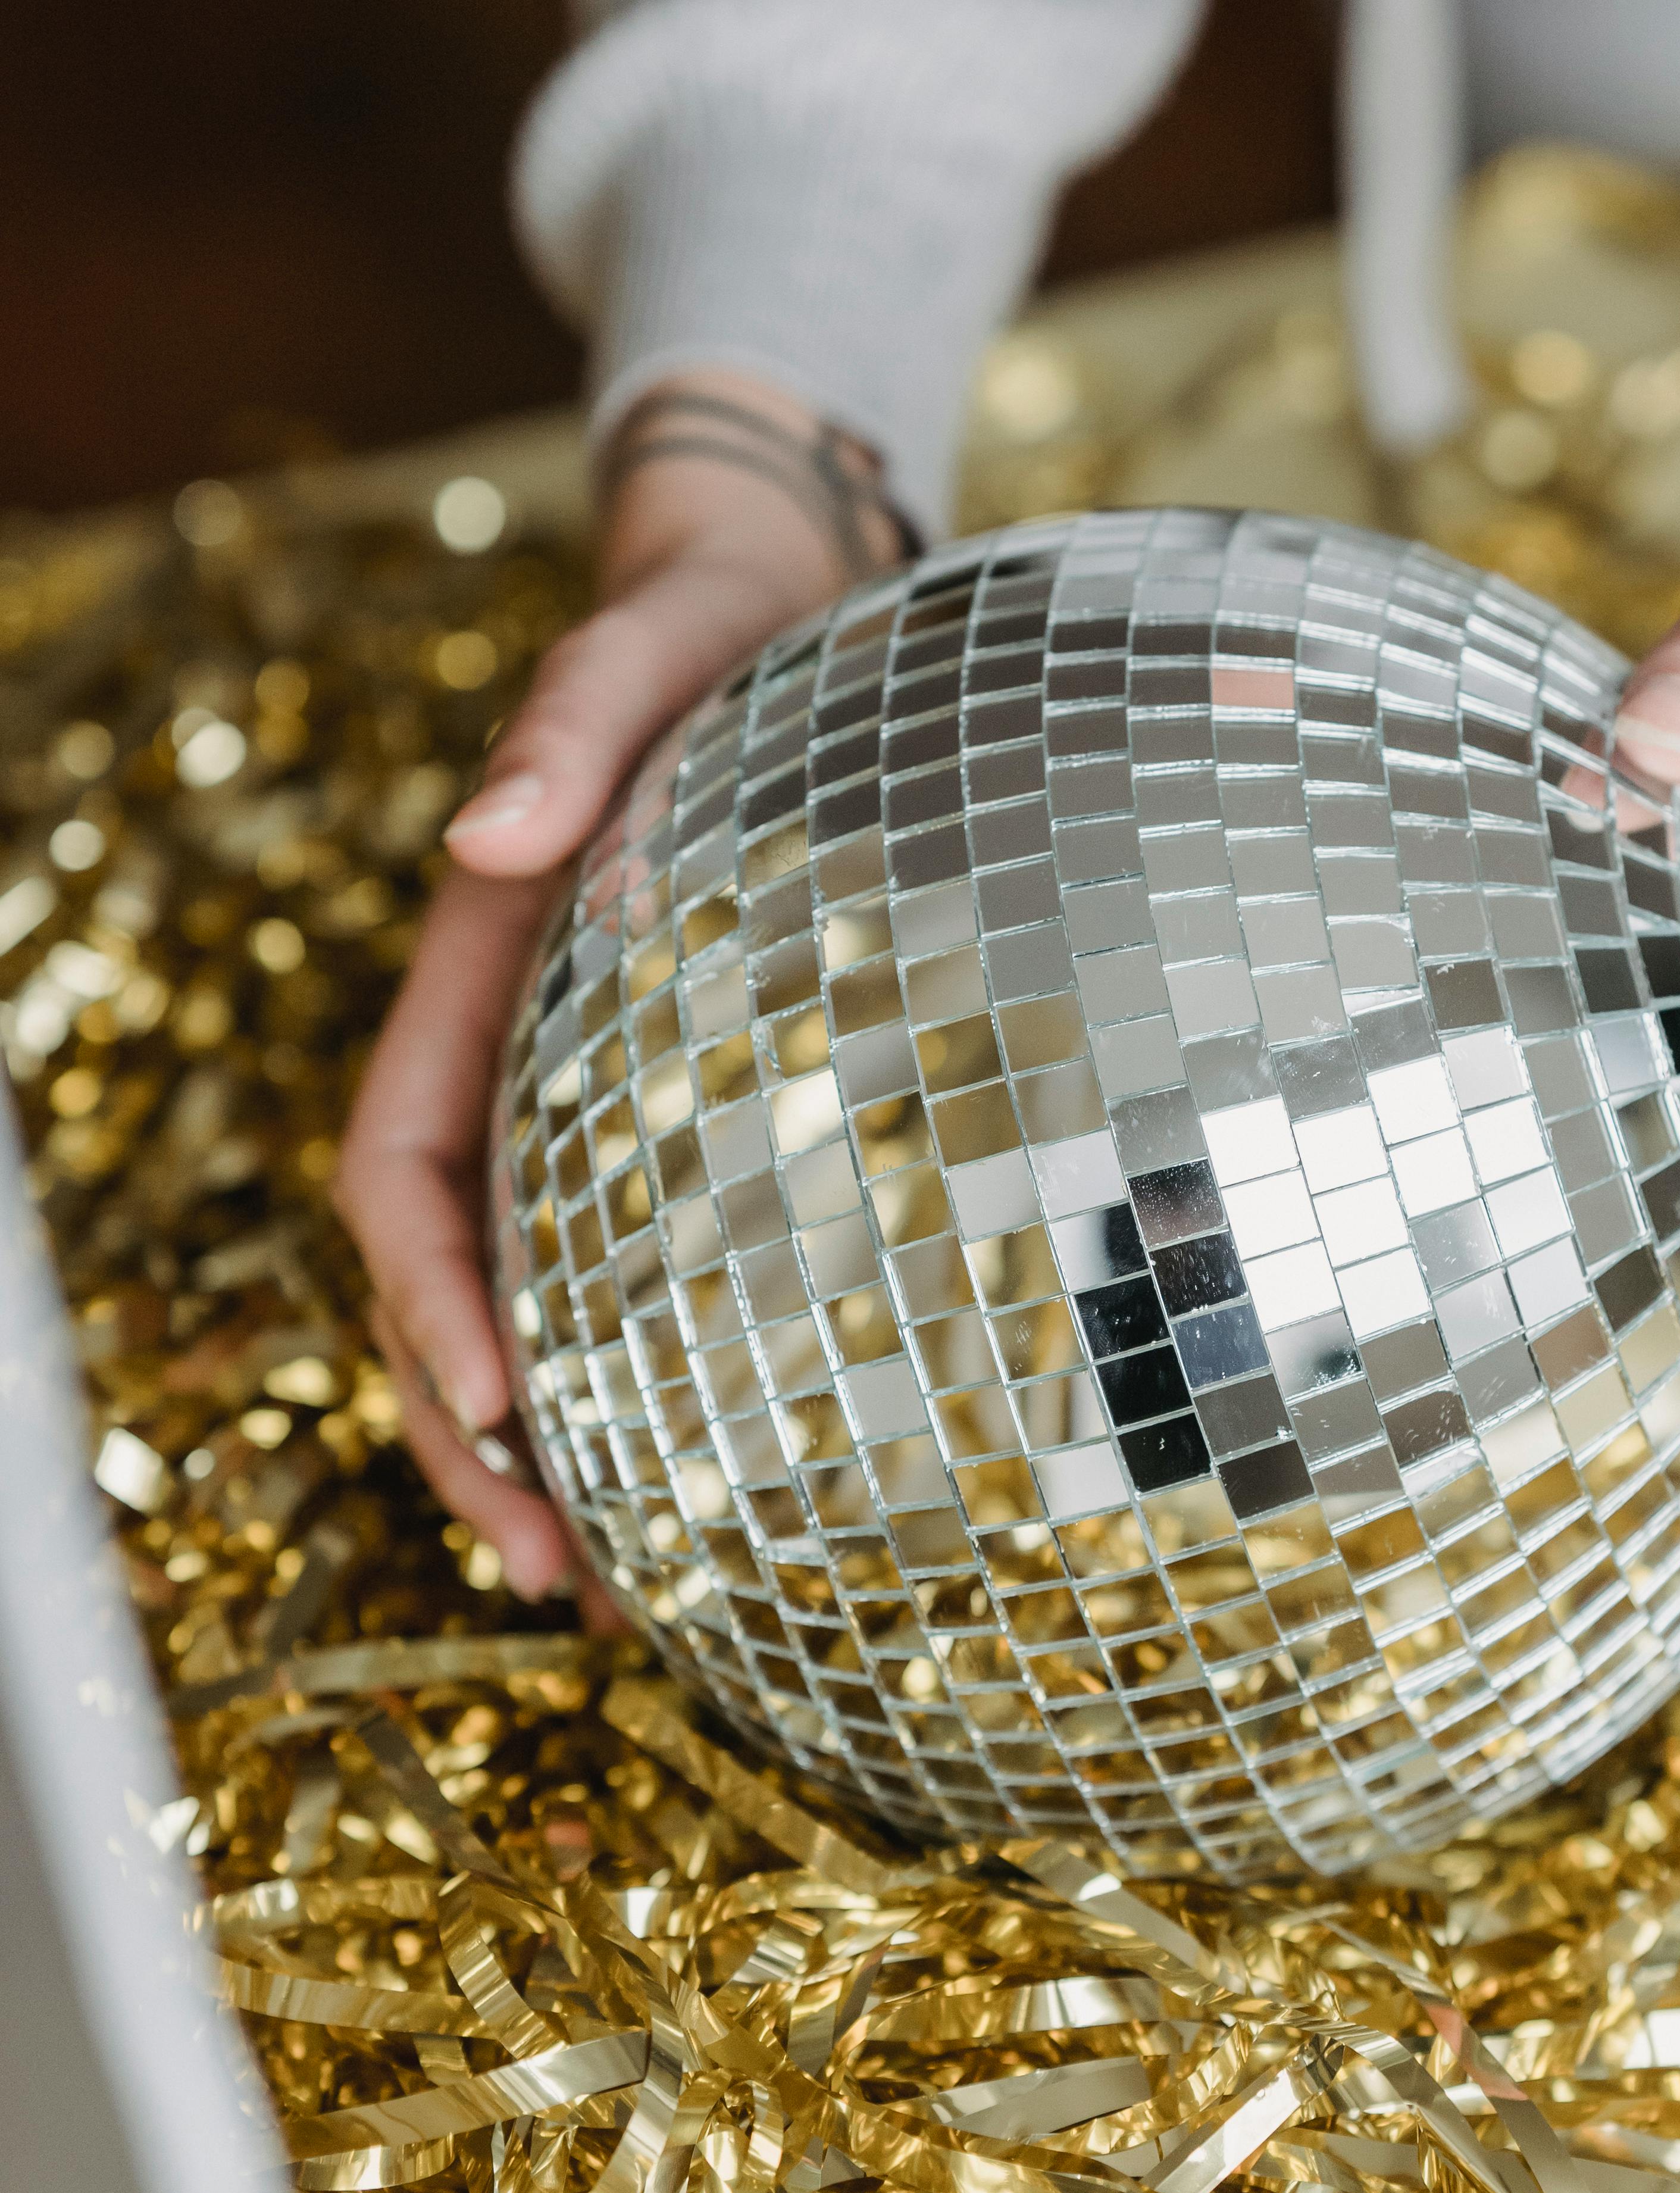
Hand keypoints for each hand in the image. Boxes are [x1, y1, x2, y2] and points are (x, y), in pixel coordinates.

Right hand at [337, 375, 908, 1601]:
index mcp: (478, 983)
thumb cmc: (703, 633)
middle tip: (554, 1573)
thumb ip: (567, 734)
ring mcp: (579, 1098)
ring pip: (519, 1304)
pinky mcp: (665, 1113)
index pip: (402, 1172)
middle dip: (472, 1434)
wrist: (764, 604)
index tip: (497, 1399)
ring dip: (539, 1450)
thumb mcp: (639, 659)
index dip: (431, 1297)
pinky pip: (617, 1271)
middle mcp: (509, 1059)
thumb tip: (493, 839)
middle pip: (440, 1283)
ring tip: (608, 1588)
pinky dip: (634, 1383)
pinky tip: (698, 1478)